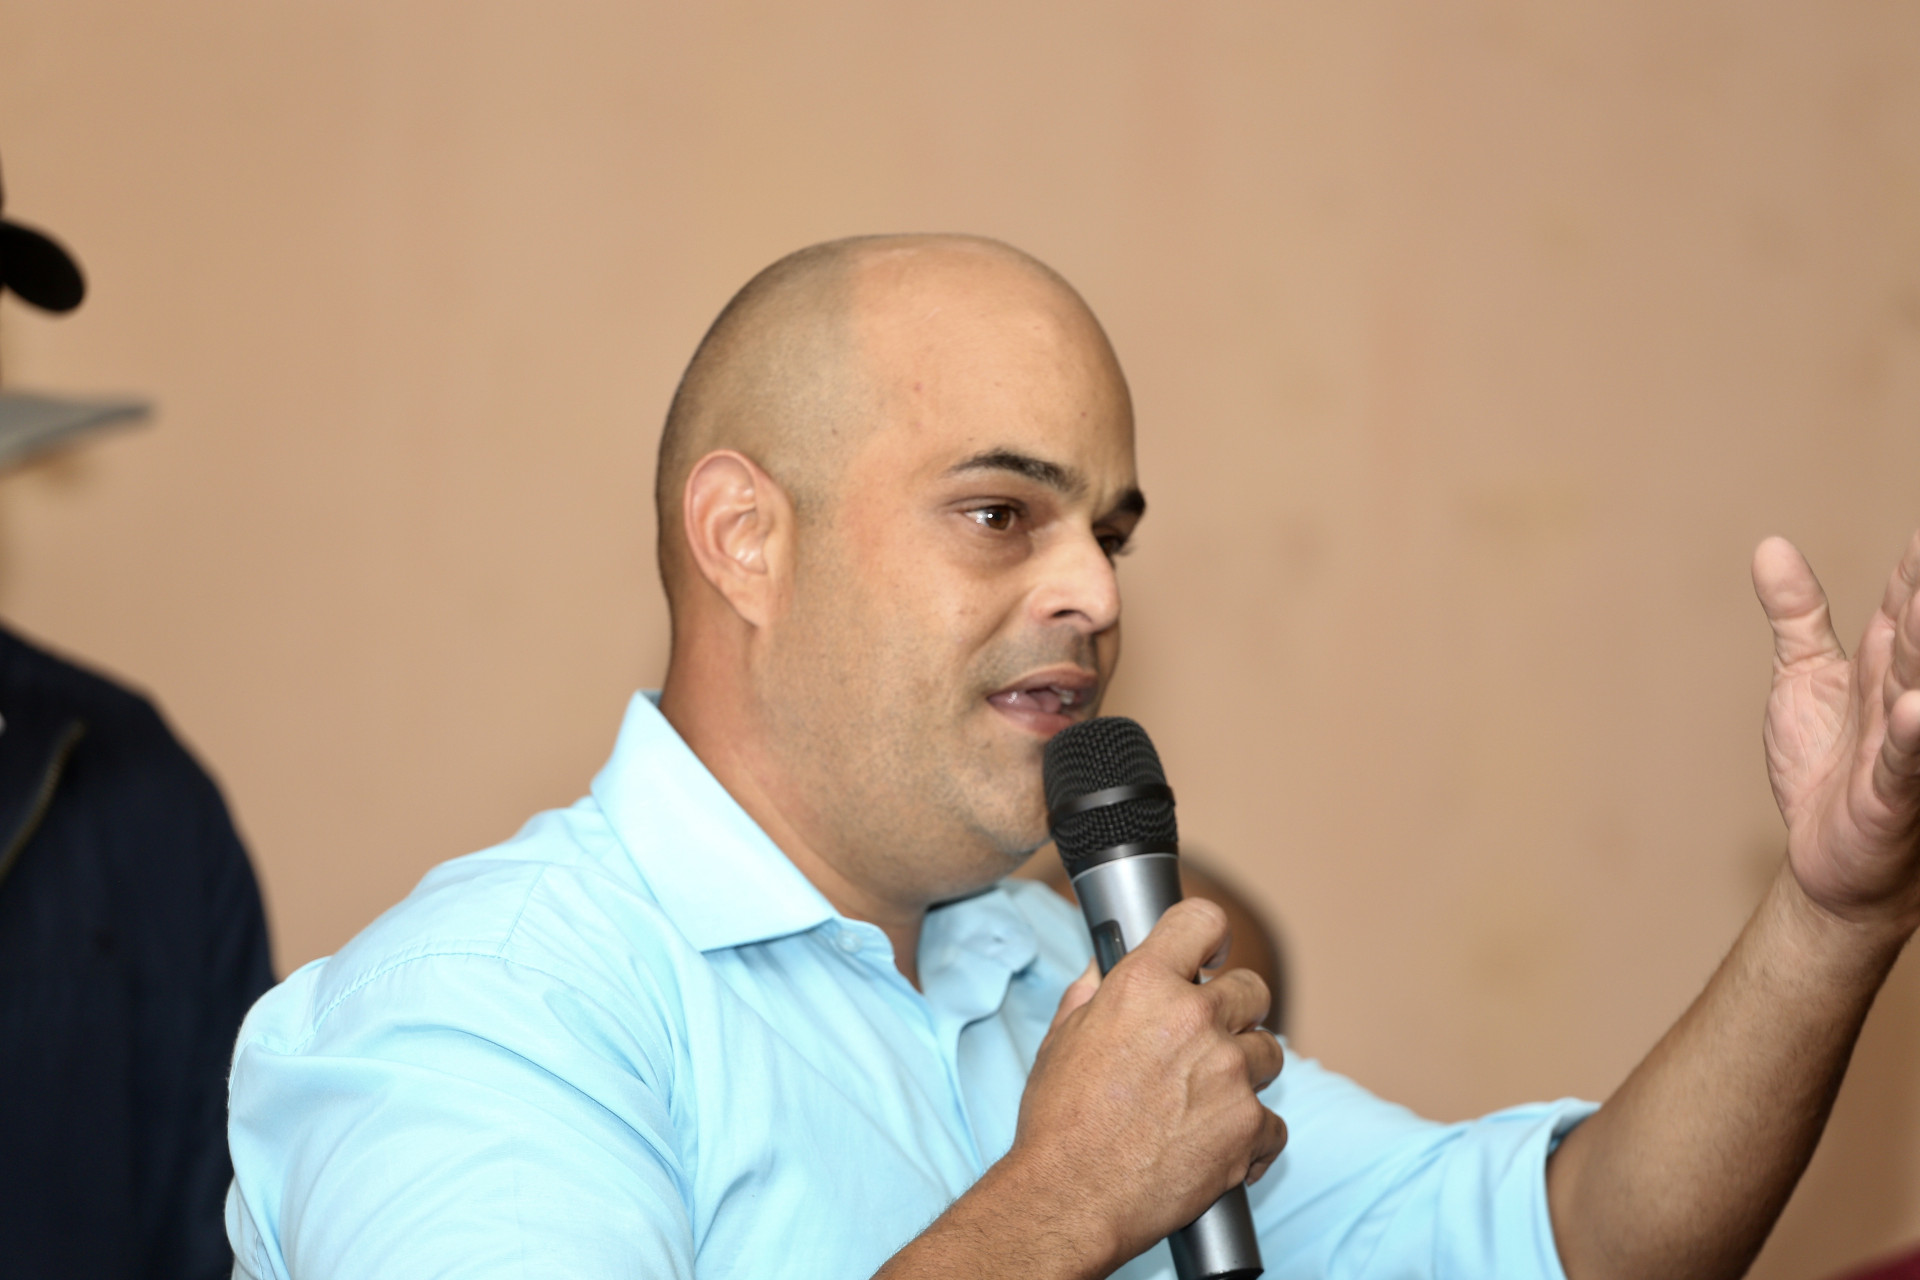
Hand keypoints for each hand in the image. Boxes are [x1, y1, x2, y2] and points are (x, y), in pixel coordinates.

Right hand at [1004, 899, 1285, 1271]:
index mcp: (1145, 985)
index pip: (1203, 922)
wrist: (1072, 1196)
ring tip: (1204, 1102)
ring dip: (1244, 1072)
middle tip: (1206, 1043)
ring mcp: (1229, 1072)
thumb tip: (1107, 966)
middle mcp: (1194, 1018)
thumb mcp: (1062, 1038)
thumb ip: (1093, 991)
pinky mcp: (1250, 1127)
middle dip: (1234, 1012)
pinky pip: (1272, 1122)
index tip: (1211, 956)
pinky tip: (1213, 1145)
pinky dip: (1250, 1136)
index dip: (1209, 937)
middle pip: (1252, 989)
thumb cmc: (1060, 1121)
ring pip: (1269, 1052)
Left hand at [1754, 532, 1919, 930]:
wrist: (1830, 862)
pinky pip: (1904, 760)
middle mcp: (1907, 691)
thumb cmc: (1828, 769)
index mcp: (1888, 659)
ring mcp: (1905, 743)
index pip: (1908, 593)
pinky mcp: (1891, 794)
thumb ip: (1798, 614)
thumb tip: (1770, 544)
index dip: (1917, 558)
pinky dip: (1910, 733)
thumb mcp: (1806, 679)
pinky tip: (1913, 706)